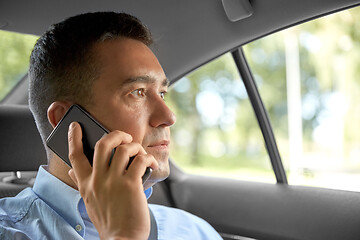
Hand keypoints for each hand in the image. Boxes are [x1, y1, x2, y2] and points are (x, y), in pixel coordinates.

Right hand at [67, 122, 157, 239]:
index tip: (76, 126)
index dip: (74, 138)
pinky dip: (148, 158)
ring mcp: (113, 181)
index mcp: (86, 185)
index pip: (75, 156)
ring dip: (136, 147)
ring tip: (141, 154)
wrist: (122, 239)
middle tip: (125, 138)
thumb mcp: (90, 202)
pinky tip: (151, 164)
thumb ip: (83, 184)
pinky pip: (140, 160)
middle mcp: (97, 180)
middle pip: (102, 144)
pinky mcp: (131, 185)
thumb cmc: (110, 222)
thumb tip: (72, 172)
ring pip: (124, 149)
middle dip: (116, 135)